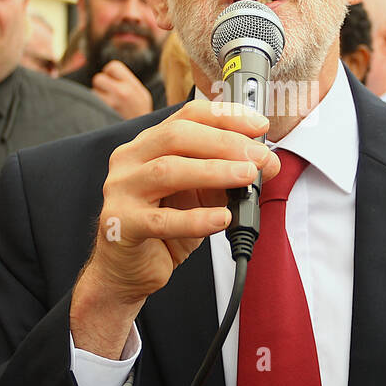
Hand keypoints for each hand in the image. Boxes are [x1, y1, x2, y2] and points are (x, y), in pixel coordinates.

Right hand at [70, 100, 280, 357]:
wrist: (128, 271)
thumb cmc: (163, 227)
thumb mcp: (198, 195)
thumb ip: (223, 175)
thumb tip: (264, 164)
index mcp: (148, 144)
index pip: (187, 115)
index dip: (226, 116)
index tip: (260, 127)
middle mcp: (130, 160)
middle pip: (177, 136)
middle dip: (225, 143)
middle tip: (260, 157)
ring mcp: (121, 191)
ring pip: (168, 171)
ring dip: (214, 172)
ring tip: (247, 177)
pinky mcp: (121, 224)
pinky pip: (162, 220)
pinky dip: (196, 219)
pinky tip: (222, 218)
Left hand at [92, 61, 154, 119]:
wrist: (145, 146)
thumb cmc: (138, 124)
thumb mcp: (142, 102)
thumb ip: (129, 85)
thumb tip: (109, 71)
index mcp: (137, 89)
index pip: (113, 67)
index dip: (108, 74)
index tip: (111, 84)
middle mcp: (126, 93)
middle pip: (99, 78)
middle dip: (100, 88)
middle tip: (107, 99)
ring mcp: (113, 104)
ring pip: (93, 92)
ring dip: (96, 100)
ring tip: (106, 111)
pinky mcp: (103, 114)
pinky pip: (90, 104)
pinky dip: (93, 110)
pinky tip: (102, 117)